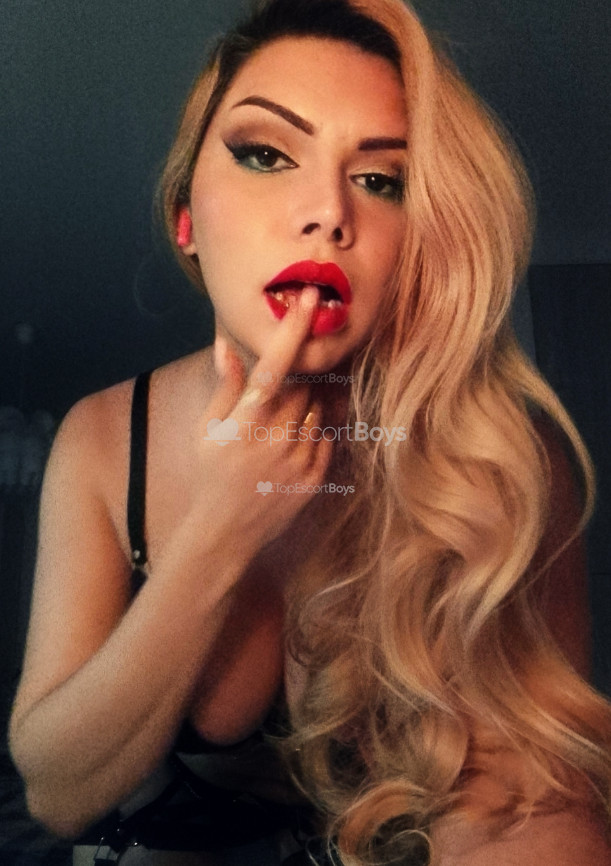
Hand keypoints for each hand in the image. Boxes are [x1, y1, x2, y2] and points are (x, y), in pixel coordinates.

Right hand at [197, 289, 332, 557]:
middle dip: (300, 372)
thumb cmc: (211, 473)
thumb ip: (224, 385)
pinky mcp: (316, 475)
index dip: (292, 328)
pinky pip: (329, 433)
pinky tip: (296, 435)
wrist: (226, 531)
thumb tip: (226, 342)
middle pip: (306, 381)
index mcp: (246, 421)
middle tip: (288, 377)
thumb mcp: (207, 428)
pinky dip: (318, 425)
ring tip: (286, 416)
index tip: (306, 296)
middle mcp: (277, 437)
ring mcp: (301, 458)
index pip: (274, 365)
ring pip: (320, 406)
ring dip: (311, 399)